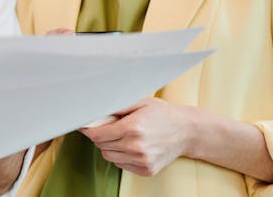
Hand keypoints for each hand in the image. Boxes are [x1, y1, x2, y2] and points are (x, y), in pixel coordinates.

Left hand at [79, 97, 196, 176]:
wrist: (187, 131)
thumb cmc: (163, 114)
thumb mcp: (140, 102)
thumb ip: (116, 106)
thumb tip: (95, 110)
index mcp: (132, 128)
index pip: (97, 135)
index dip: (88, 129)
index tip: (85, 125)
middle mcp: (136, 147)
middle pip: (101, 146)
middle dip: (101, 136)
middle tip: (110, 127)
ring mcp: (142, 161)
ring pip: (110, 157)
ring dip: (110, 147)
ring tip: (122, 136)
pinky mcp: (146, 170)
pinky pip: (121, 165)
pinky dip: (121, 156)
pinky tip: (131, 146)